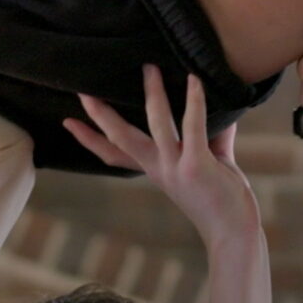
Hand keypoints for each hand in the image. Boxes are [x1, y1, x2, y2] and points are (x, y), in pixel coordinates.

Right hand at [66, 67, 259, 243]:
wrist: (235, 233)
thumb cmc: (224, 201)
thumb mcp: (213, 166)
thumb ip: (214, 139)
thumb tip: (225, 112)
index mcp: (156, 170)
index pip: (115, 154)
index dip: (90, 139)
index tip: (68, 122)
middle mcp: (160, 169)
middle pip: (122, 139)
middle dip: (102, 116)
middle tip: (83, 92)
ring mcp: (176, 168)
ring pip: (156, 125)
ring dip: (153, 94)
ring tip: (148, 68)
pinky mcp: (197, 166)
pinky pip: (192, 126)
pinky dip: (193, 101)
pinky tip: (194, 80)